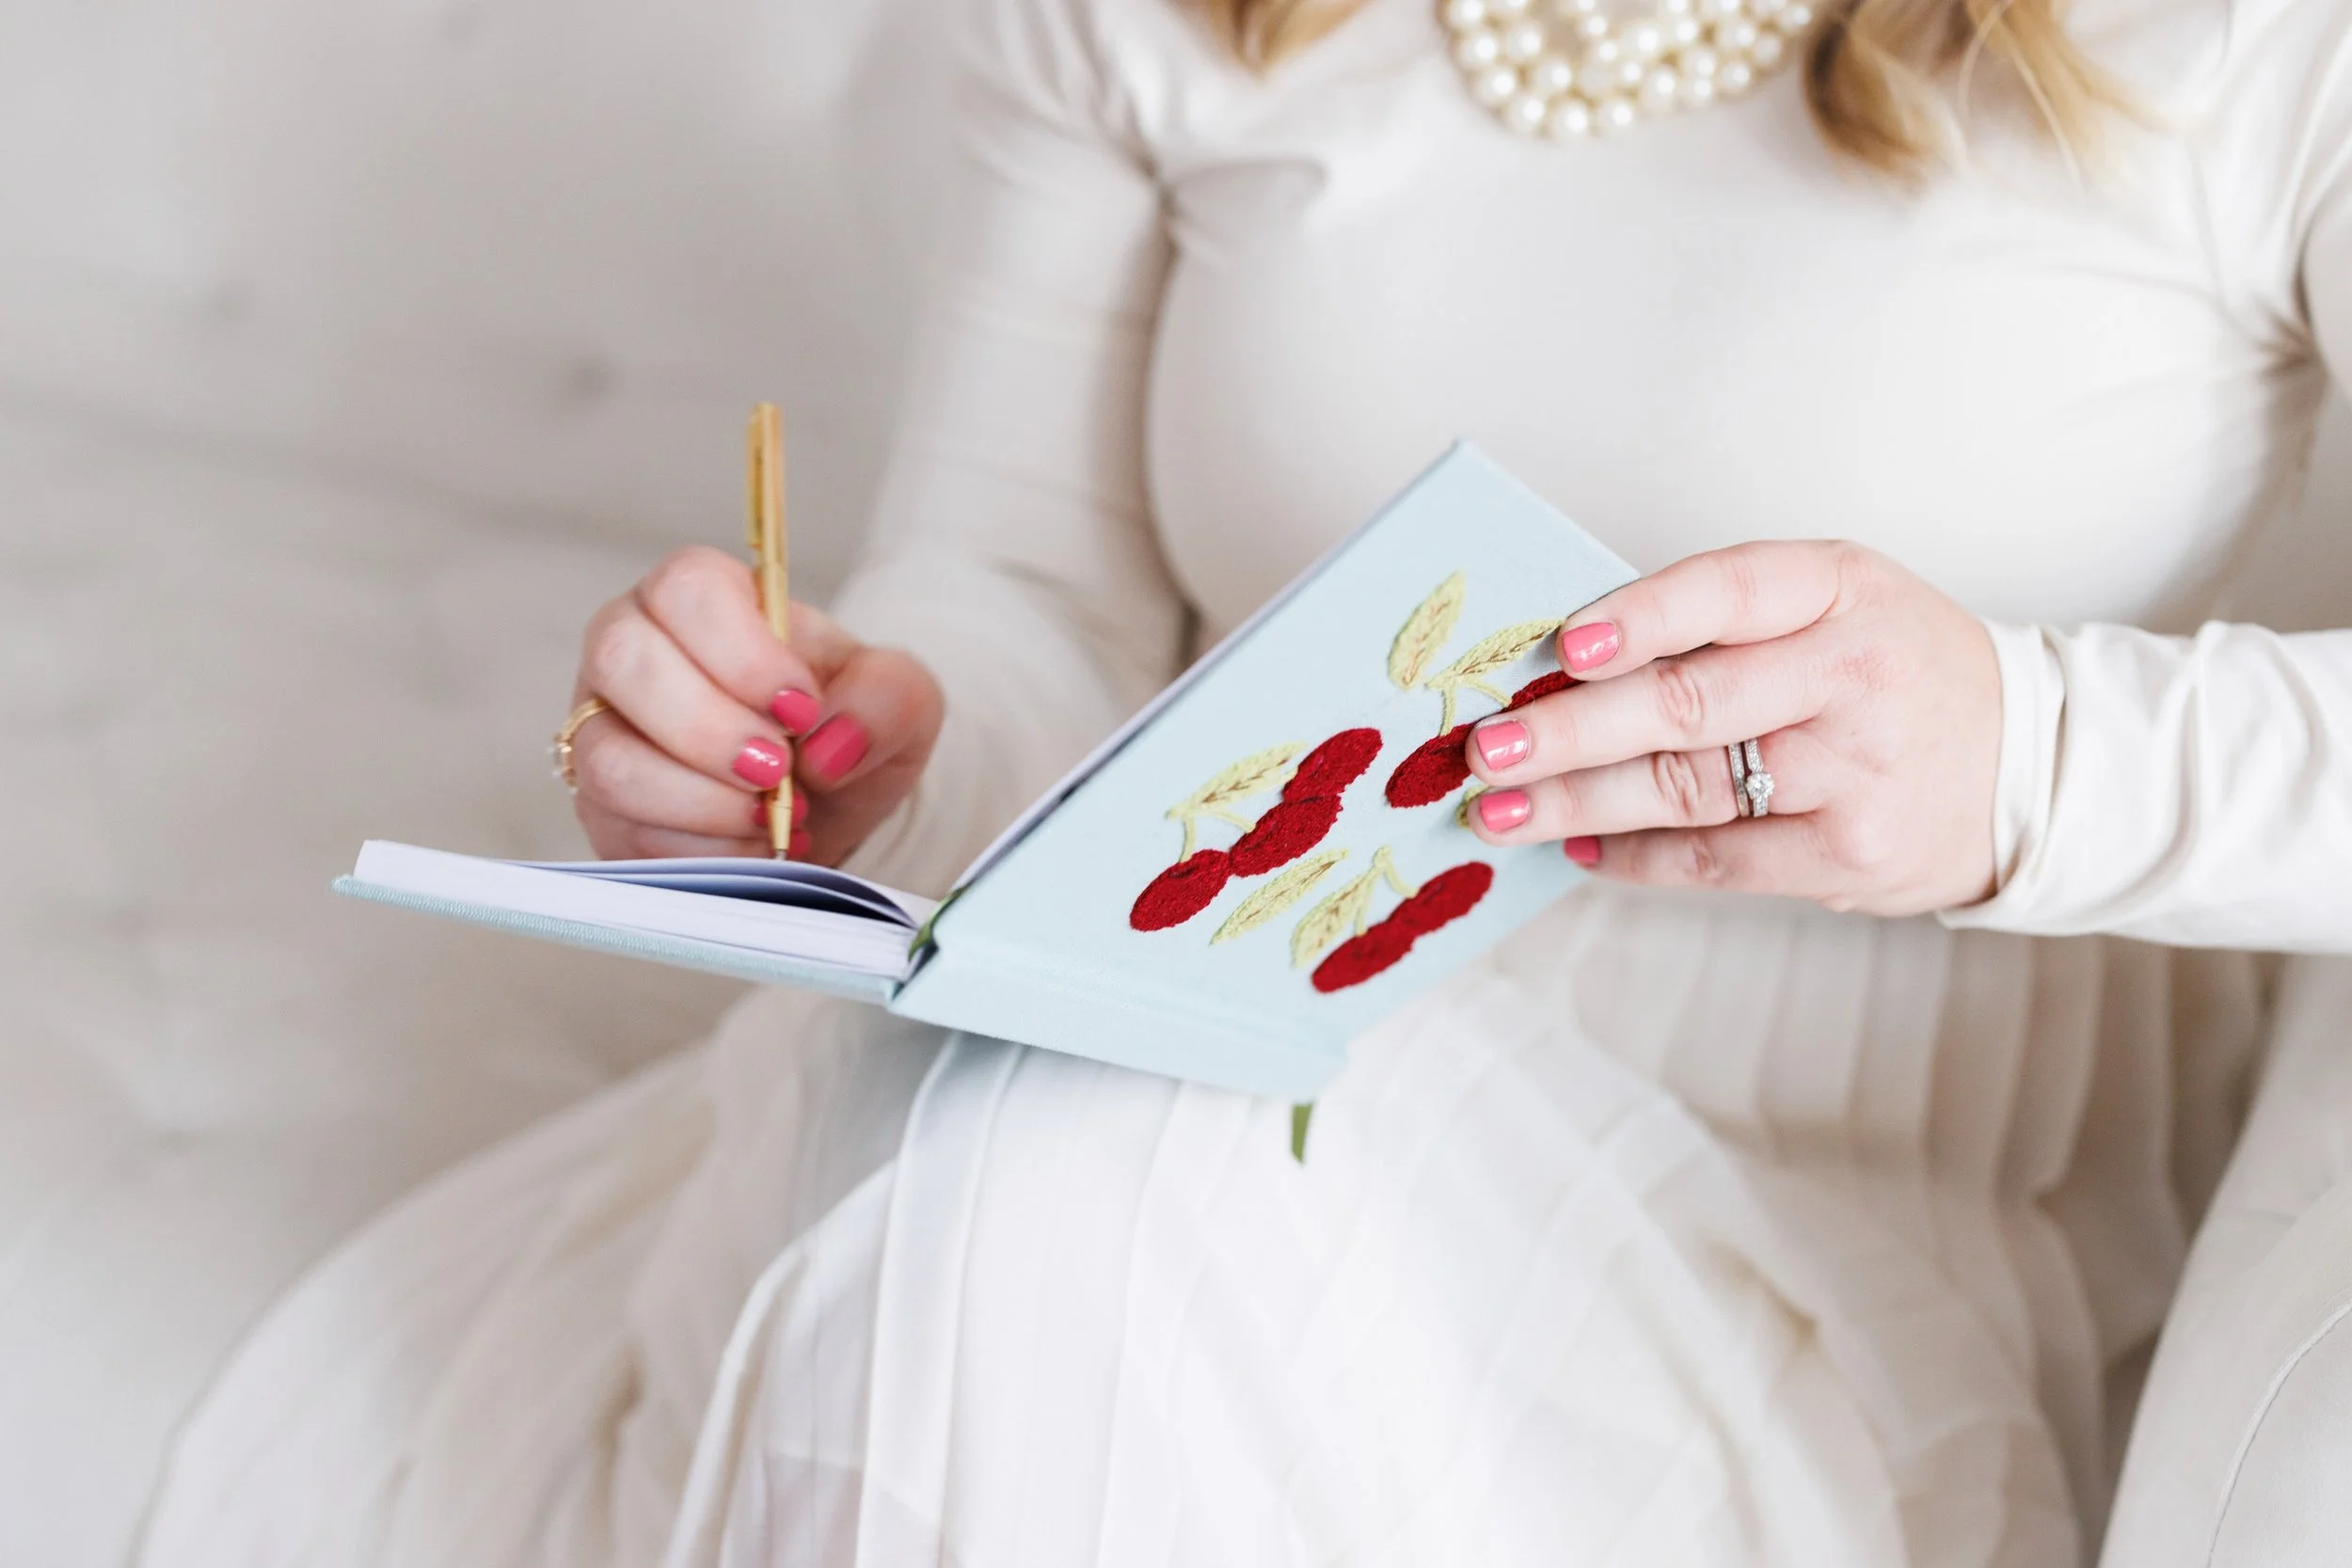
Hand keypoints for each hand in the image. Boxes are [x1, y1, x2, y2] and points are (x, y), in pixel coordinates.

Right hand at [565, 546, 941, 863]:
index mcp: (702, 597)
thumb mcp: (898, 699)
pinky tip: (750, 844)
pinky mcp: (602, 807)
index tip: (802, 709)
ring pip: (611, 759)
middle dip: (712, 730)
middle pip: (625, 661)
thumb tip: (829, 745)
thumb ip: (887, 697)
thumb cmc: (842, 727)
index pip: (688, 588)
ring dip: (703, 801)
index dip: (743, 653)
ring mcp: (603, 729)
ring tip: (771, 816)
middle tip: (780, 769)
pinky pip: (623, 830)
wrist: (822, 804)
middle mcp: (632, 649)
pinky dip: (699, 849)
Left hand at [1462, 541, 2001, 915]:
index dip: (1638, 618)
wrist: (2031, 765)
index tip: (1558, 646)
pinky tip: (1579, 845)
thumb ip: (1723, 622)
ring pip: (1686, 790)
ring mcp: (1856, 771)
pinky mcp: (1850, 855)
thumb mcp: (1836, 605)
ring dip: (1576, 802)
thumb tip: (1564, 664)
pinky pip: (1715, 861)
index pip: (1727, 590)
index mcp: (1843, 587)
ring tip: (1500, 808)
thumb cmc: (1893, 669)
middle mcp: (1853, 673)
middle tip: (1486, 748)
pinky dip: (1635, 857)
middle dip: (1570, 731)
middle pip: (1687, 705)